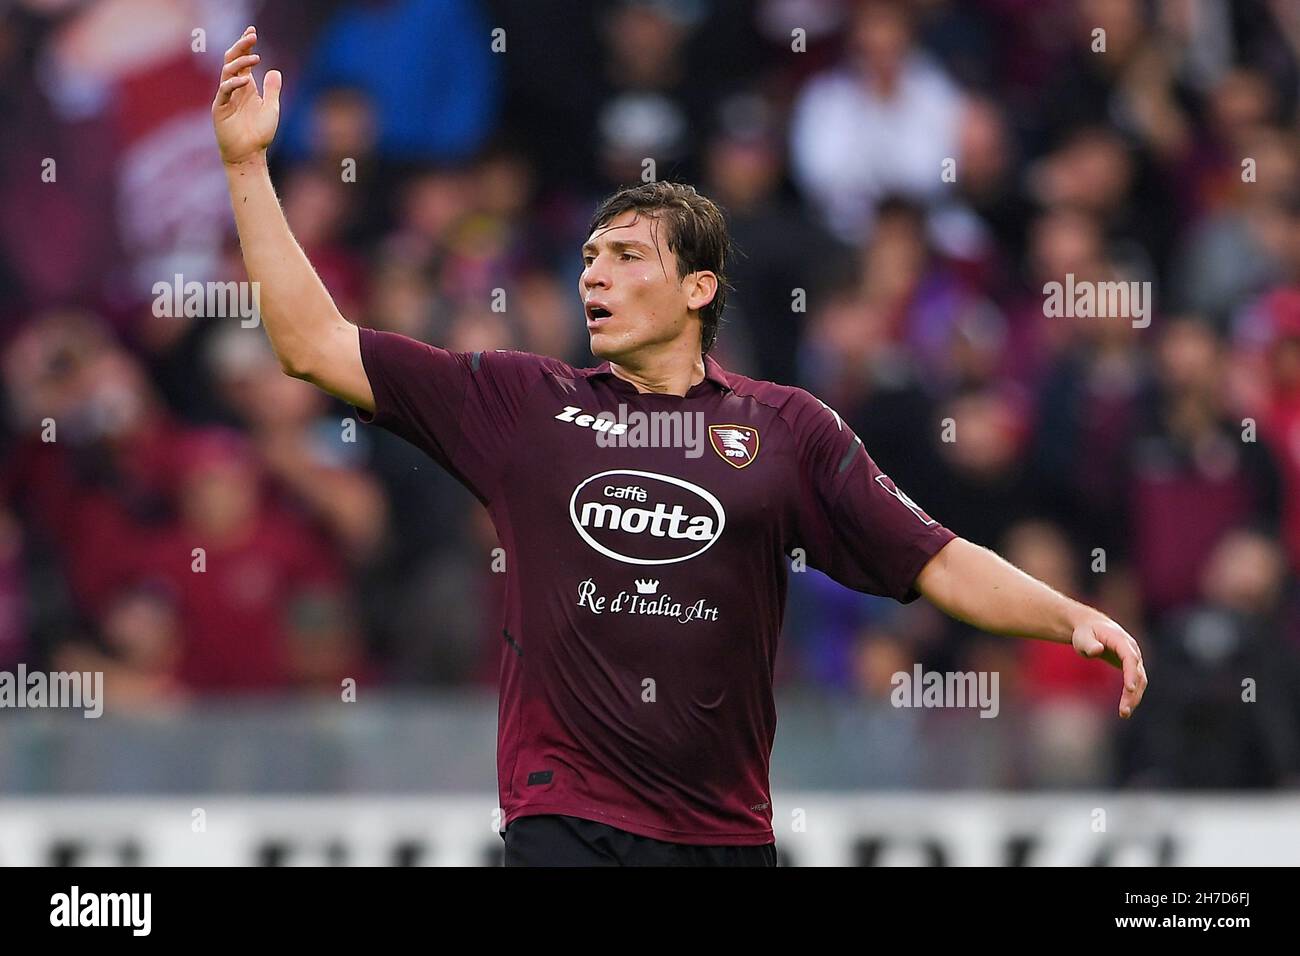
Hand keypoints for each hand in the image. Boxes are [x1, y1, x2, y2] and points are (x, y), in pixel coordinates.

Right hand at [212, 26, 280, 165]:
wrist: (249, 154)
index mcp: (245, 87)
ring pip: (227, 72)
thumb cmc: (259, 133)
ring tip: (255, 57)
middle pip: (232, 61)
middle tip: (252, 36)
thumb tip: (275, 71)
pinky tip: (246, 81)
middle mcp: (234, 89)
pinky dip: (234, 84)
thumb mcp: (271, 108)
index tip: (252, 32)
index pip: (243, 61)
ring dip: (240, 63)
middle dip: (241, 47)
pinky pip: (224, 91)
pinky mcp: (220, 108)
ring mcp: (225, 97)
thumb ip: (272, 89)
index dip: (246, 46)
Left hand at [1071, 616, 1147, 718]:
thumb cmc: (1085, 633)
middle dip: (1133, 692)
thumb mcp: (1082, 637)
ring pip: (1140, 681)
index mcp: (1121, 640)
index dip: (1131, 673)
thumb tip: (1097, 650)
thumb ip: (1089, 644)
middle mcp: (1132, 650)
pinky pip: (1136, 683)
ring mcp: (1134, 659)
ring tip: (1124, 714)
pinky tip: (1125, 708)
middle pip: (1138, 673)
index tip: (1129, 688)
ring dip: (1134, 697)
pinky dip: (1132, 695)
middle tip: (1124, 710)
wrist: (1091, 628)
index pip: (1130, 658)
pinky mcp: (1132, 667)